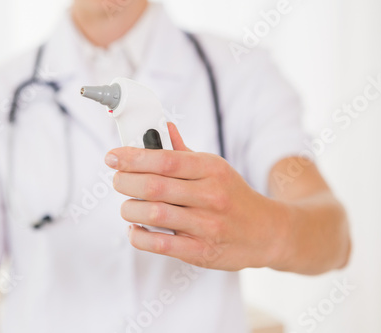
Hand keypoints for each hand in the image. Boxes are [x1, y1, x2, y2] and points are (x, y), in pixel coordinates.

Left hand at [104, 123, 290, 270]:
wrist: (267, 232)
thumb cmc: (233, 196)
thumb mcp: (215, 168)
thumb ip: (184, 152)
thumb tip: (162, 126)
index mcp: (211, 169)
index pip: (164, 160)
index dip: (132, 157)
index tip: (113, 156)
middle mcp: (209, 196)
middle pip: (153, 186)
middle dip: (125, 181)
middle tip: (117, 180)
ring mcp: (206, 225)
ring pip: (152, 214)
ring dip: (129, 209)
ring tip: (127, 206)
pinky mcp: (201, 251)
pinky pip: (159, 244)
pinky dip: (138, 235)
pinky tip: (136, 228)